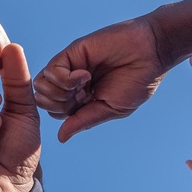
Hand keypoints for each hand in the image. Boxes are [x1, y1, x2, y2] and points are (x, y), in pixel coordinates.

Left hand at [34, 17, 165, 142]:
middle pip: (44, 100)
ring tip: (85, 85)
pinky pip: (51, 71)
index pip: (56, 112)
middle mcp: (71, 83)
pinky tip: (85, 75)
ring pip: (42, 86)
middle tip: (84, 97)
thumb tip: (61, 138)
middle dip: (60, 105)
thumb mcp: (110, 109)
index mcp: (81, 98)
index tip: (89, 106)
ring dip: (61, 92)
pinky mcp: (71, 53)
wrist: (150, 53)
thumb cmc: (136, 82)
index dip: (66, 114)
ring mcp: (69, 67)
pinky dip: (65, 79)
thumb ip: (84, 120)